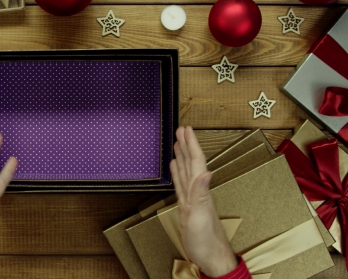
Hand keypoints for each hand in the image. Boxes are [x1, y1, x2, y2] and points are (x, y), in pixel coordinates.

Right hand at [170, 126, 236, 276]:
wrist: (210, 257)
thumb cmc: (206, 240)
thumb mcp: (200, 216)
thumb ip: (201, 193)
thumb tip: (205, 171)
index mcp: (200, 191)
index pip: (196, 162)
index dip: (192, 145)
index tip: (187, 129)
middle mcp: (197, 192)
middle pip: (192, 163)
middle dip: (187, 145)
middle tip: (182, 129)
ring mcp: (192, 198)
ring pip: (186, 171)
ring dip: (183, 156)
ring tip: (178, 142)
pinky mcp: (187, 206)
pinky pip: (181, 184)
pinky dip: (178, 173)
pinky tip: (176, 167)